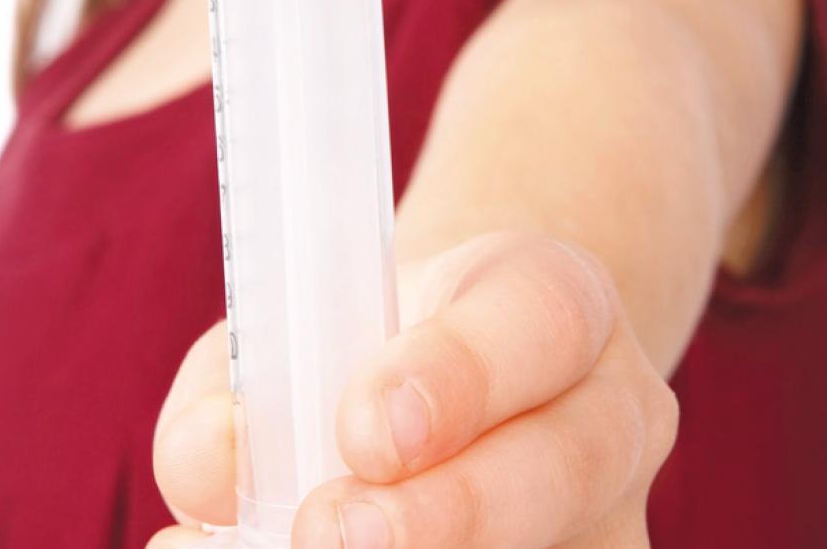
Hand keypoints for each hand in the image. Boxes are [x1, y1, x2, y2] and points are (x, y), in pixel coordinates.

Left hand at [147, 233, 677, 547]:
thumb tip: (210, 465)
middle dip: (447, 515)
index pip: (544, 317)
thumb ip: (239, 387)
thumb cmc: (362, 356)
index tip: (365, 429)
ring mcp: (616, 515)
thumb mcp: (297, 331)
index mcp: (553, 301)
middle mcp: (613, 409)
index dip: (460, 374)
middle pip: (569, 463)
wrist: (456, 389)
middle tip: (328, 533)